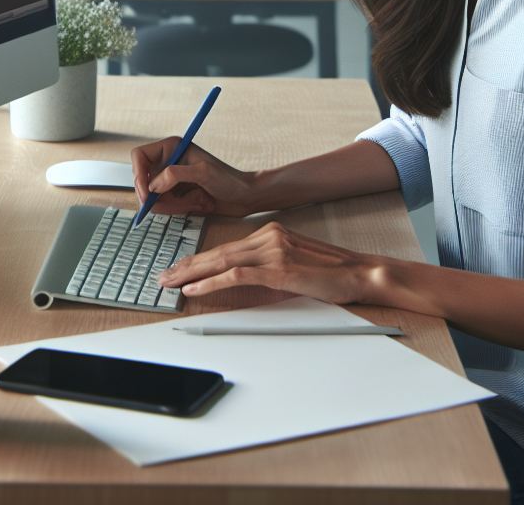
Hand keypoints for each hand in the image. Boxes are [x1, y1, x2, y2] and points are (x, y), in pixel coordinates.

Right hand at [130, 137, 259, 216]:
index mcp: (172, 147)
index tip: (148, 194)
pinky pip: (164, 206)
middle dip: (158, 196)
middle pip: (142, 181)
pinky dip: (178, 209)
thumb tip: (153, 185)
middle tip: (177, 202)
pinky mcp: (176, 194)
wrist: (244, 197)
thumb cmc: (229, 180)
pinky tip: (197, 203)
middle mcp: (168, 161)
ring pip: (153, 197)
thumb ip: (176, 174)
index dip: (138, 175)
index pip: (139, 156)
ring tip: (195, 200)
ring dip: (172, 204)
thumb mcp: (203, 172)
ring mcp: (170, 179)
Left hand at [158, 221, 381, 302]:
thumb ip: (269, 265)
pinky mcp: (278, 269)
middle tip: (164, 275)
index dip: (200, 259)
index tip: (181, 268)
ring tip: (171, 283)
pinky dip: (212, 282)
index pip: (227, 246)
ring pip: (222, 260)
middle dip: (187, 265)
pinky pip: (236, 275)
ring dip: (192, 273)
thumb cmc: (331, 272)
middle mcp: (269, 236)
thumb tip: (244, 278)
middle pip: (218, 251)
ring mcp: (273, 251)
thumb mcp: (295, 262)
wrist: (359, 272)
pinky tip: (195, 289)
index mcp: (271, 233)